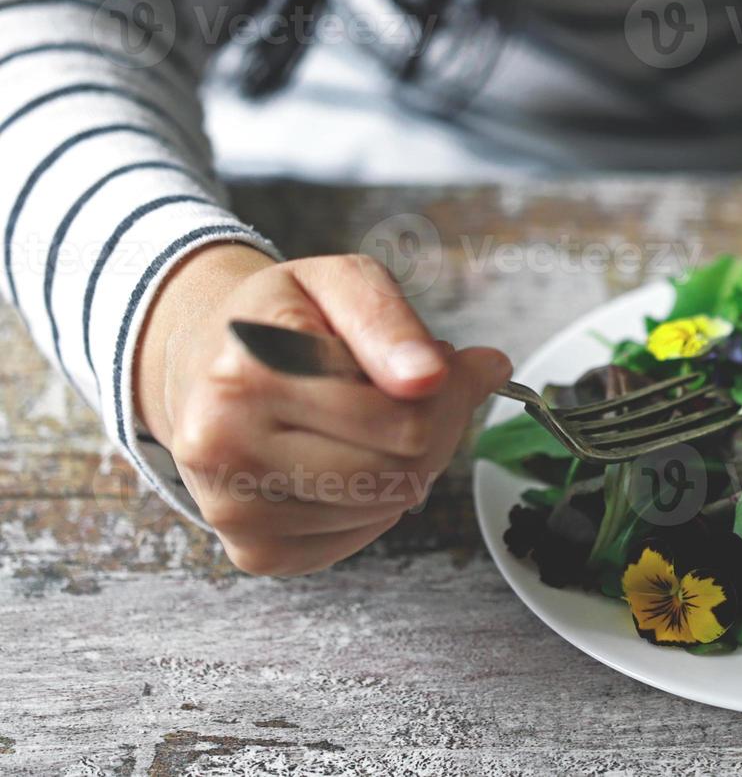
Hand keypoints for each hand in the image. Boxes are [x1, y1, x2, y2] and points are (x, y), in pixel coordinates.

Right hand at [135, 245, 511, 575]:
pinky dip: (375, 502)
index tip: (438, 363)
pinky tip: (349, 457)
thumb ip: (389, 320)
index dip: (445, 389)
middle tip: (416, 391)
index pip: (404, 417)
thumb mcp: (339, 282)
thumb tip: (431, 376)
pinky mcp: (254, 551)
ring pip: (386, 507)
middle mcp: (223, 447)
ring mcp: (232, 508)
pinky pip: (358, 539)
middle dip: (433, 429)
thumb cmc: (283, 320)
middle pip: (400, 471)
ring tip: (376, 418)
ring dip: (407, 464)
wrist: (204, 365)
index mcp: (245, 372)